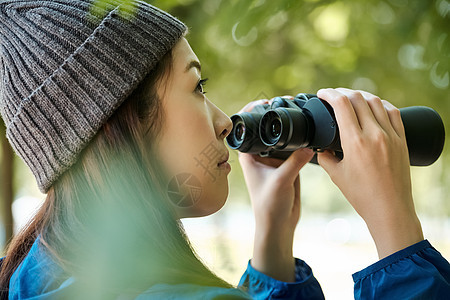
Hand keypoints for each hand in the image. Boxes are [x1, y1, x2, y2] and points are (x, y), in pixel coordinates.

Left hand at [237, 97, 313, 281]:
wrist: (279, 224)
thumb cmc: (269, 206)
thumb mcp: (281, 181)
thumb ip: (295, 163)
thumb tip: (310, 146)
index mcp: (249, 154)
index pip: (247, 126)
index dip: (254, 110)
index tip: (267, 101)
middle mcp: (260, 153)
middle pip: (266, 126)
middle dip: (276, 112)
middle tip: (290, 102)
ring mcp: (274, 157)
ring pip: (281, 134)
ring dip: (290, 124)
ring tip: (302, 111)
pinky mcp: (288, 163)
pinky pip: (295, 146)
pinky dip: (301, 138)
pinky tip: (310, 131)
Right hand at [316, 88, 423, 258]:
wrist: (390, 209)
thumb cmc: (362, 195)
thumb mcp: (336, 175)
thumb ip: (325, 157)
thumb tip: (321, 147)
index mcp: (355, 142)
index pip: (342, 104)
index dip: (329, 94)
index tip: (322, 93)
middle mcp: (375, 134)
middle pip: (358, 98)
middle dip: (342, 92)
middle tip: (334, 95)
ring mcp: (391, 136)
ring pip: (376, 102)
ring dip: (361, 95)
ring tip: (351, 97)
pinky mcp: (402, 140)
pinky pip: (393, 112)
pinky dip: (380, 104)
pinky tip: (374, 105)